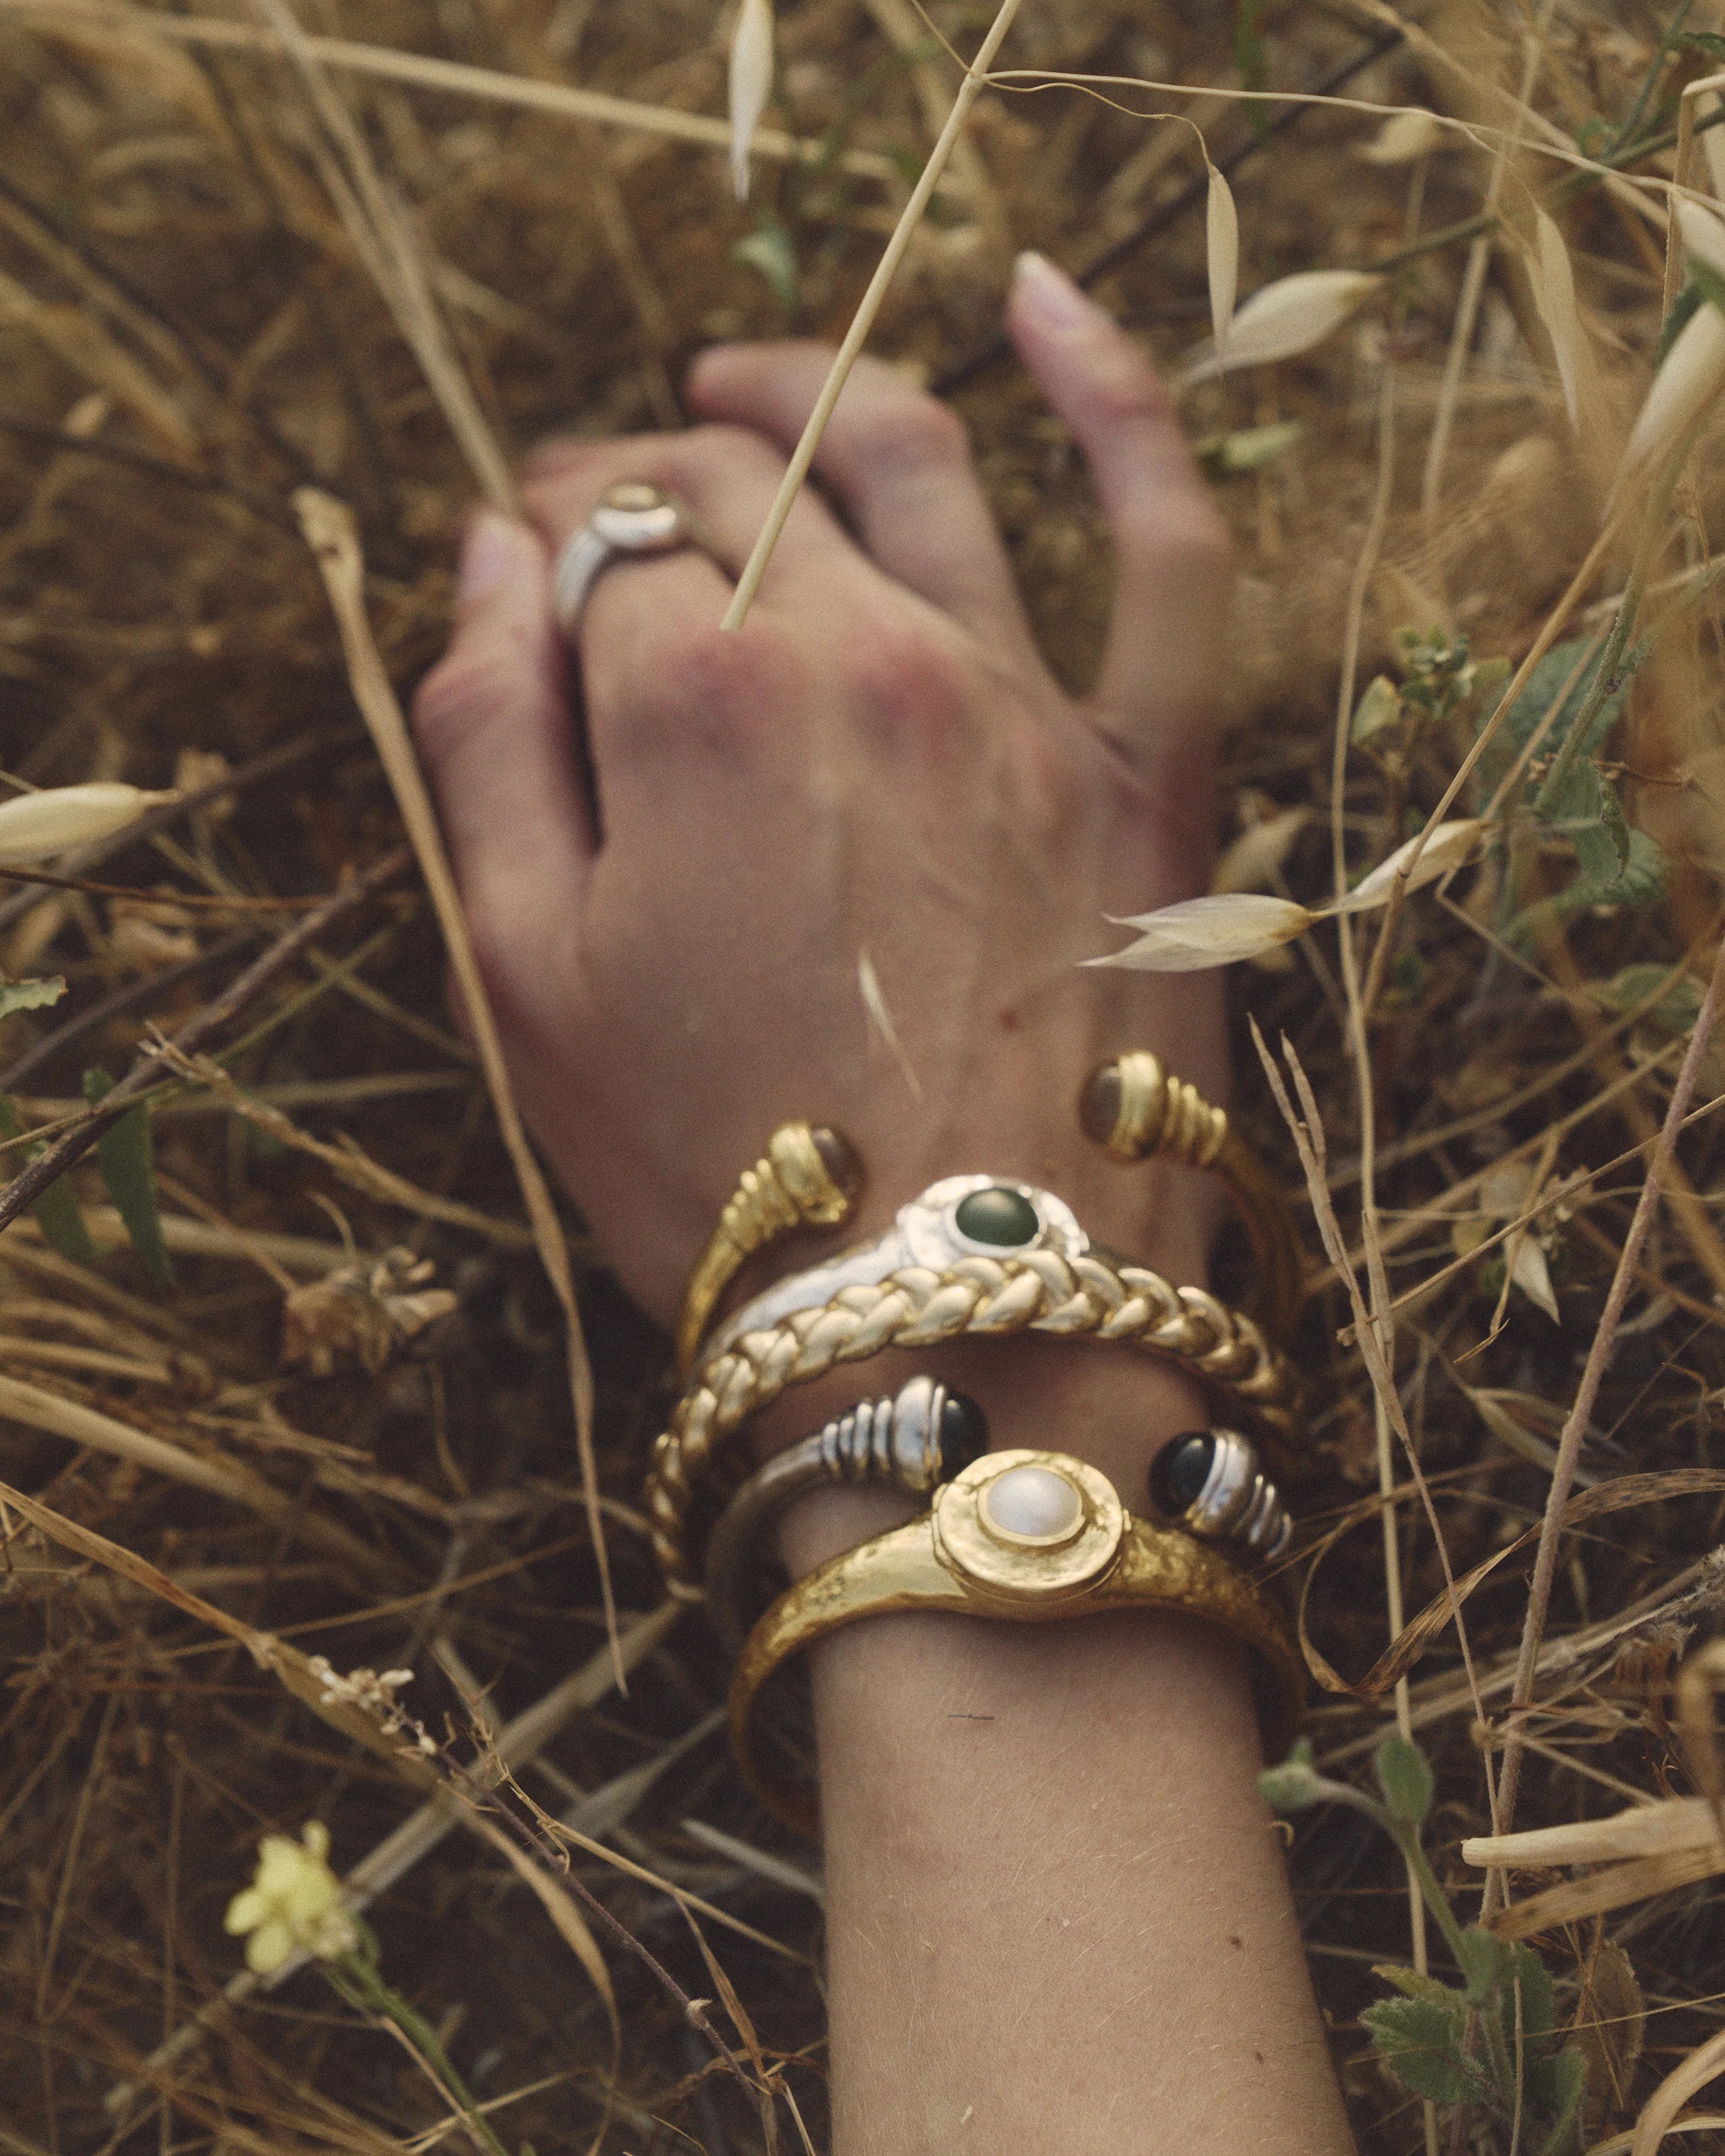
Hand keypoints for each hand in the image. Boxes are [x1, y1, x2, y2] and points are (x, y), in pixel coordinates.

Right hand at [411, 252, 1231, 1361]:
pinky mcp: (1152, 767)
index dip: (557, 538)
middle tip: (619, 519)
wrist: (962, 1332)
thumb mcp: (526, 983)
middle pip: (743, 483)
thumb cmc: (722, 1174)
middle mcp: (868, 657)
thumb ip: (486, 742)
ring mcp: (1026, 700)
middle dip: (655, 474)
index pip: (605, 534)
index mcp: (696, 704)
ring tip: (744, 383)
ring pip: (914, 457)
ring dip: (809, 389)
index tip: (540, 572)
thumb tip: (487, 557)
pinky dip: (1118, 400)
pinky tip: (1047, 305)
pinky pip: (1166, 538)